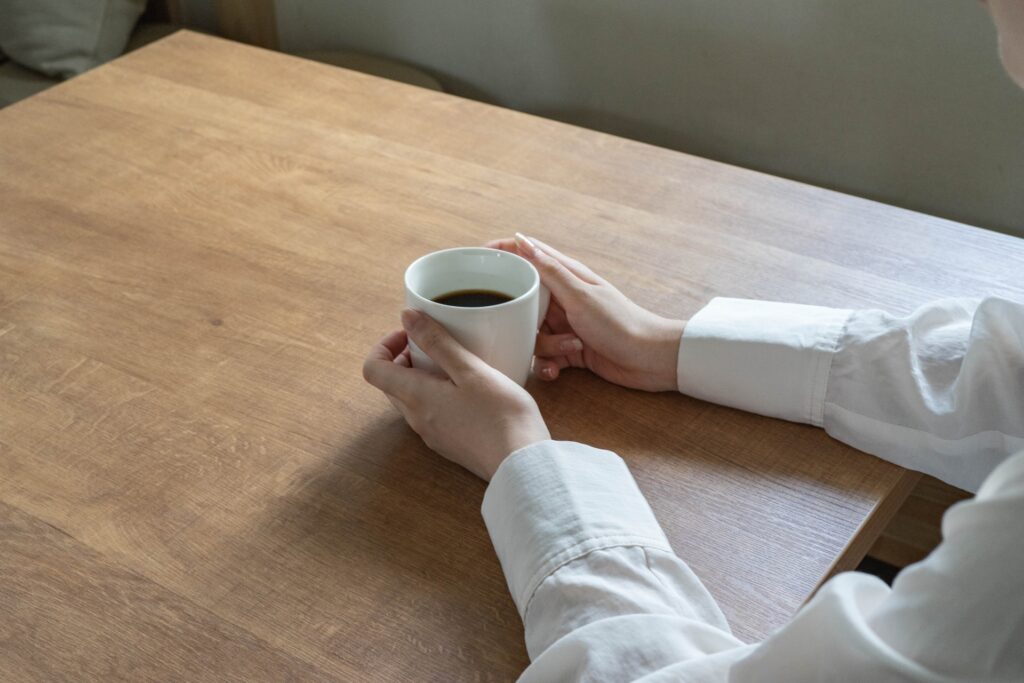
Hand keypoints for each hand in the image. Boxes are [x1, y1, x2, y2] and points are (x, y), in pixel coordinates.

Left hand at [362, 309, 549, 479]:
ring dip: (423, 375)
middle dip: (406, 357)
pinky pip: (431, 412)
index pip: (373, 369)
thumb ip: (437, 342)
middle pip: (391, 383)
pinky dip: (438, 393)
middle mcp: (417, 419)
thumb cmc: (500, 414)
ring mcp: (432, 434)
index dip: (384, 345)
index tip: (412, 334)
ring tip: (456, 363)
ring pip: (411, 398)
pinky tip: (470, 389)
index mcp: (415, 397)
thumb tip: (407, 317)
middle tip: (436, 343)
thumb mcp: (470, 369)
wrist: (521, 463)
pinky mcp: (450, 442)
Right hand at [487, 234, 685, 391]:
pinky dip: (548, 365)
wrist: (651, 360)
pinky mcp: (569, 350)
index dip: (502, 254)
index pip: (527, 255)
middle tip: (527, 328)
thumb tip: (521, 239)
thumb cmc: (620, 322)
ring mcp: (564, 325)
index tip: (476, 261)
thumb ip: (549, 270)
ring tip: (568, 349)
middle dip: (520, 320)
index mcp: (565, 276)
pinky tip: (558, 371)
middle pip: (522, 302)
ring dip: (543, 347)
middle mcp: (562, 299)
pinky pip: (543, 357)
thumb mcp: (580, 295)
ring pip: (531, 334)